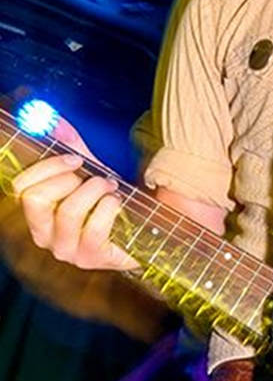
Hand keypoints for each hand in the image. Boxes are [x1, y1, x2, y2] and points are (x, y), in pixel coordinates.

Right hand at [12, 117, 137, 270]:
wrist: (144, 230)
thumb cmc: (110, 201)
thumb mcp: (90, 172)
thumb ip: (73, 148)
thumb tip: (55, 121)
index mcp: (38, 213)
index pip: (21, 187)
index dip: (48, 166)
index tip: (75, 159)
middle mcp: (45, 235)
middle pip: (35, 199)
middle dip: (70, 179)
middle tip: (94, 177)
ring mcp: (66, 250)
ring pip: (69, 211)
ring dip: (96, 190)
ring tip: (111, 188)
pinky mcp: (91, 258)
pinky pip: (96, 228)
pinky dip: (110, 206)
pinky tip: (118, 203)